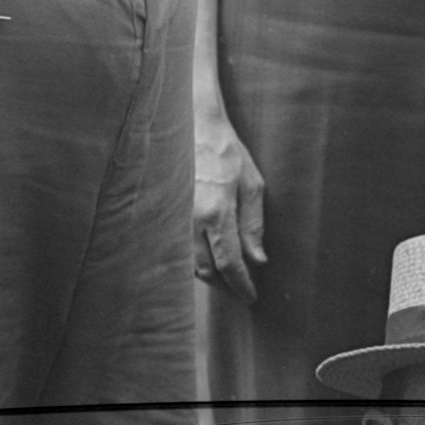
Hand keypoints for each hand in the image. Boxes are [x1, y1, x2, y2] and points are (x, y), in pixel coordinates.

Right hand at [190, 92, 270, 296]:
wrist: (192, 129)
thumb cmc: (226, 153)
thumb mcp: (252, 185)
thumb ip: (254, 225)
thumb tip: (257, 260)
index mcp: (217, 213)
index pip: (230, 264)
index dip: (241, 285)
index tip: (251, 296)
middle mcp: (192, 220)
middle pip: (207, 270)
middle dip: (225, 285)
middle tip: (241, 288)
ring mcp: (175, 219)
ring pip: (190, 263)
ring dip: (209, 274)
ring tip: (227, 275)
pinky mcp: (167, 215)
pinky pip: (179, 249)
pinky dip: (194, 260)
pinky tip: (207, 256)